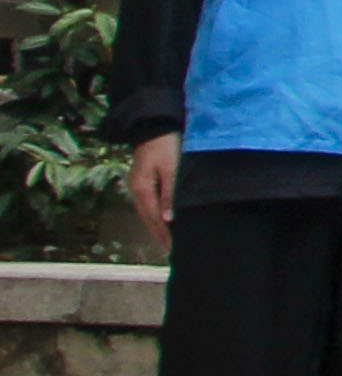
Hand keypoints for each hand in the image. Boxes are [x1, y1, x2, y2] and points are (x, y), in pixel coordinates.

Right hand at [125, 132, 175, 248]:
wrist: (154, 125)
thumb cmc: (166, 145)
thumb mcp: (171, 168)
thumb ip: (170, 194)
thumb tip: (168, 219)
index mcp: (142, 188)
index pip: (153, 217)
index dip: (162, 233)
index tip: (171, 248)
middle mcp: (136, 190)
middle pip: (147, 217)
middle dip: (158, 233)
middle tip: (169, 250)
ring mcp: (136, 185)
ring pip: (145, 211)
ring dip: (155, 225)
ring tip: (165, 240)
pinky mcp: (141, 180)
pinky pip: (147, 203)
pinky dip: (153, 214)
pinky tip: (160, 220)